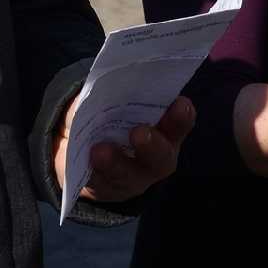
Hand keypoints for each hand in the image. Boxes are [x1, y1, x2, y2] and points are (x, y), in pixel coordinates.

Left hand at [52, 96, 194, 201]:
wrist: (92, 155)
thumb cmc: (116, 118)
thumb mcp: (121, 102)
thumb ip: (121, 93)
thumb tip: (112, 80)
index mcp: (166, 131)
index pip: (180, 123)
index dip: (181, 116)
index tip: (180, 104)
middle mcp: (155, 157)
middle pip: (160, 155)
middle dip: (151, 144)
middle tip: (139, 133)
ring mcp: (131, 177)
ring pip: (126, 173)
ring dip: (114, 162)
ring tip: (100, 151)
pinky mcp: (105, 187)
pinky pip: (99, 181)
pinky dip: (91, 170)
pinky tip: (86, 160)